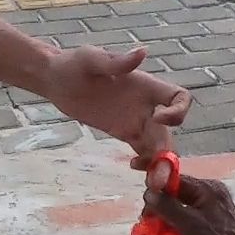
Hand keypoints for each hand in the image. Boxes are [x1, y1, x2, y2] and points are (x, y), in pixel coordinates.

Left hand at [39, 46, 189, 162]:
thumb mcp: (90, 59)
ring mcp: (136, 121)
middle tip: (160, 175)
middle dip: (168, 153)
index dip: (178, 111)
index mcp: (146, 86)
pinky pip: (143, 150)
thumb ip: (116, 61)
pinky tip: (134, 167)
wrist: (56, 81)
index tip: (158, 119)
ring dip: (160, 164)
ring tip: (153, 182)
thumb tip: (143, 52)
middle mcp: (146, 105)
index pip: (179, 97)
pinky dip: (146, 163)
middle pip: (170, 131)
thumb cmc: (73, 63)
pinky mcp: (123, 132)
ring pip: (158, 146)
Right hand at [143, 174, 234, 234]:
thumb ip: (168, 206)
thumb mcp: (189, 225)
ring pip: (182, 200)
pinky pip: (190, 209)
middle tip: (148, 219)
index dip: (154, 178)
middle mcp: (211, 190)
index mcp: (206, 187)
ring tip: (156, 226)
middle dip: (159, 200)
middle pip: (176, 189)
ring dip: (167, 210)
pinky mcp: (215, 214)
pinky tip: (170, 228)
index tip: (135, 171)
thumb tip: (149, 193)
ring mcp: (214, 202)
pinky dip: (178, 217)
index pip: (174, 176)